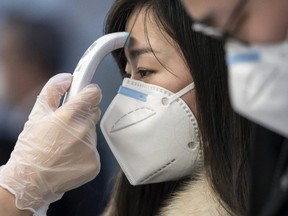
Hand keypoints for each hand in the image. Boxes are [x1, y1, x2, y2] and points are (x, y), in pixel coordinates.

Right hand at [0, 73, 101, 214]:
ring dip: (82, 135)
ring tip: (65, 145)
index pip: (94, 94)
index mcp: (69, 115)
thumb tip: (67, 78)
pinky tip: (70, 157)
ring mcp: (91, 148)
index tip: (86, 93)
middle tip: (67, 126)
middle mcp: (83, 131)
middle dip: (83, 115)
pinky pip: (94, 150)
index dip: (89, 92)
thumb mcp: (36, 114)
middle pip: (94, 113)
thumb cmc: (31, 149)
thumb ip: (52, 90)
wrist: (30, 181)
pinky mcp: (95, 163)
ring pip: (93, 133)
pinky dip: (85, 152)